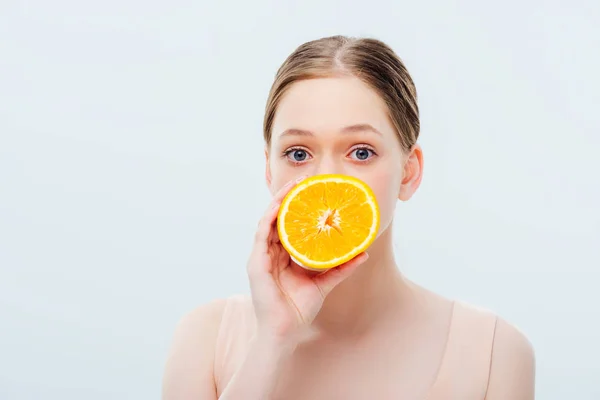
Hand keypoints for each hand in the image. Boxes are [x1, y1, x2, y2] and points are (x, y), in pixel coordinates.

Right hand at [246, 175, 368, 345]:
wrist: (285, 332)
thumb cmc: (299, 309)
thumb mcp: (324, 283)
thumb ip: (341, 267)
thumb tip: (362, 253)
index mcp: (282, 256)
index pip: (288, 225)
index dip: (297, 206)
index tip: (312, 190)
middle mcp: (270, 253)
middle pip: (277, 218)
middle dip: (288, 197)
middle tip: (304, 180)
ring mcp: (261, 257)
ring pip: (267, 221)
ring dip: (278, 201)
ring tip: (292, 186)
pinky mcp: (256, 263)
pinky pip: (262, 235)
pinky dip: (270, 218)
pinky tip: (280, 206)